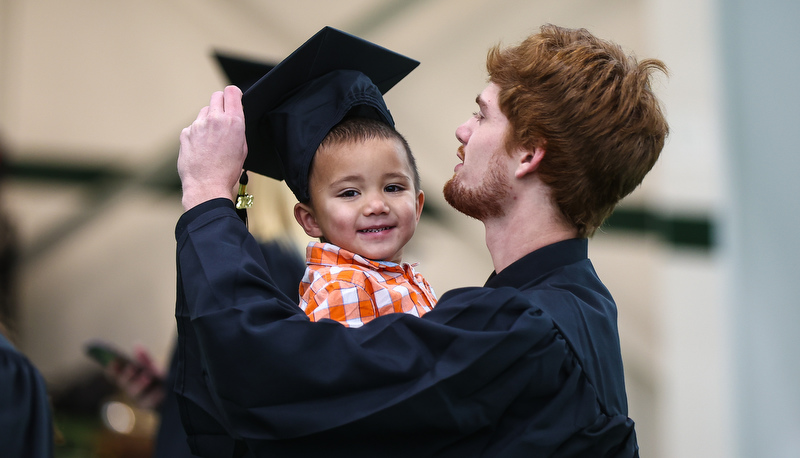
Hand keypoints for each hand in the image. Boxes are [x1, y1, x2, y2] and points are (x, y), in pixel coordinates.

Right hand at [106, 345, 164, 409]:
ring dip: (140, 384)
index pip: (113, 375)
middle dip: (127, 375)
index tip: (114, 360)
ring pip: (134, 393)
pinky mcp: (148, 406)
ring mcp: (138, 399)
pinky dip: (154, 395)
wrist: (172, 394)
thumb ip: (144, 358)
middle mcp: (129, 390)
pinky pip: (149, 402)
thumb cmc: (158, 378)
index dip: (112, 368)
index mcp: (126, 379)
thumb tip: (136, 345)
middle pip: (123, 383)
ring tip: (147, 376)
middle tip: (133, 367)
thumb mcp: (151, 366)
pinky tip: (160, 390)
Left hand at [178, 85, 248, 210]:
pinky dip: (197, 134)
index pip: (231, 91)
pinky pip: (193, 126)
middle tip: (222, 118)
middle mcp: (215, 119)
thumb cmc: (227, 172)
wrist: (207, 186)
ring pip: (204, 112)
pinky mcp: (185, 133)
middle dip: (221, 104)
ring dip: (208, 120)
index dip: (233, 94)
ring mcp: (198, 125)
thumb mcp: (242, 148)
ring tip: (212, 139)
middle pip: (216, 96)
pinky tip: (201, 148)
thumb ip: (237, 129)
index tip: (233, 99)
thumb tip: (233, 119)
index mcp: (233, 122)